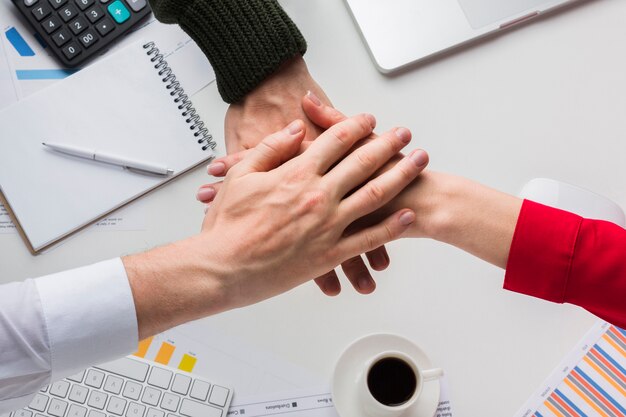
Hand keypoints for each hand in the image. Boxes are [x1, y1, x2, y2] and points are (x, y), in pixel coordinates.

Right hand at [213, 56, 395, 295]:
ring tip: (419, 160)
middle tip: (404, 132)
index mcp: (297, 174)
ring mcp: (328, 226)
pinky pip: (367, 239)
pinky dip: (390, 227)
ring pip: (375, 195)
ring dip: (401, 174)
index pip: (336, 141)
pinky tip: (406, 215)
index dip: (356, 126)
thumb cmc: (227, 225)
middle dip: (388, 144)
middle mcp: (319, 196)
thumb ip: (271, 149)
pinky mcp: (329, 254)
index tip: (370, 119)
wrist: (222, 268)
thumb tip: (296, 130)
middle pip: (363, 162)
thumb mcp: (242, 176)